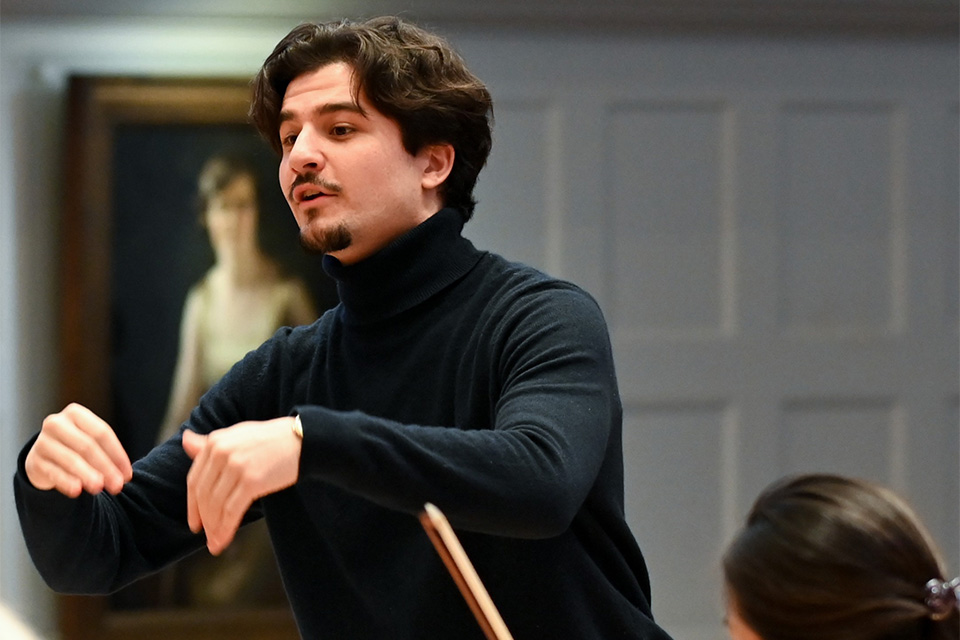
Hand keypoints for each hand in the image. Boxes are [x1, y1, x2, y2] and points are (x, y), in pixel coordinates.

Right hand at [24, 403, 132, 496]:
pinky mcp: (34, 461)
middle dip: (105, 467)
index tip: (127, 474)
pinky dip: (66, 482)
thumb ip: (107, 453)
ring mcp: (42, 441)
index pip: (101, 433)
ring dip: (88, 475)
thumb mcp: (90, 441)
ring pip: (71, 459)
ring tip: (99, 488)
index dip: (117, 454)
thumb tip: (125, 475)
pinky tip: (77, 491)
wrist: (43, 456)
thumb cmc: (75, 446)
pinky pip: (53, 472)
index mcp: (76, 413)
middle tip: (117, 485)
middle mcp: (56, 423)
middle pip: (87, 446)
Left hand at [182, 418, 300, 554]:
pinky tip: (224, 540)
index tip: (195, 523)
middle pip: (204, 495)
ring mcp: (236, 466)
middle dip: (203, 519)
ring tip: (216, 543)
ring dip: (214, 528)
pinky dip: (225, 529)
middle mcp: (221, 452)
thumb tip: (185, 441)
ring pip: (216, 505)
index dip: (192, 505)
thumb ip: (210, 442)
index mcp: (215, 442)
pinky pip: (232, 511)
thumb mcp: (237, 436)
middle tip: (206, 536)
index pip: (195, 479)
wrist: (302, 440)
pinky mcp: (251, 480)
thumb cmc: (270, 440)